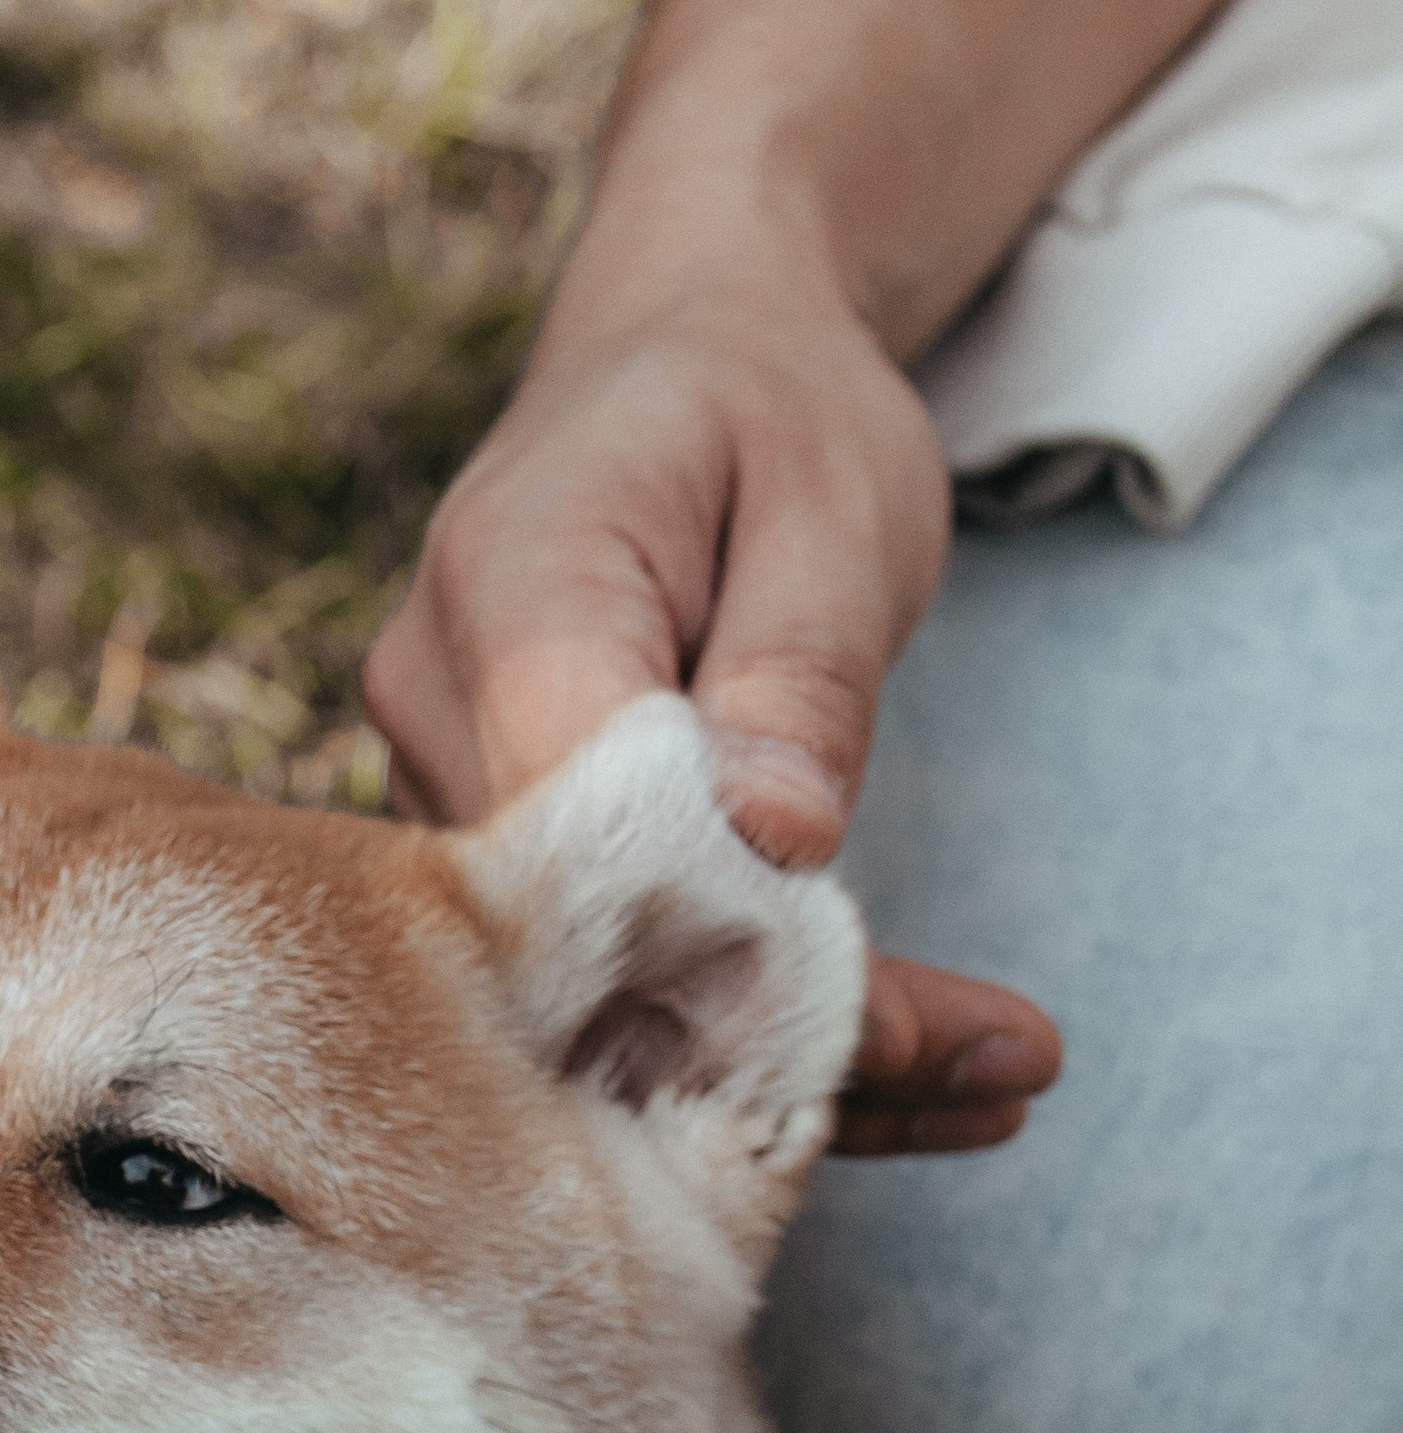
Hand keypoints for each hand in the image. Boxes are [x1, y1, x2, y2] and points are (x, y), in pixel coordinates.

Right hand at [365, 229, 1063, 1155]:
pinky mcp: (476, 846)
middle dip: (781, 1037)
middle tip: (999, 1082)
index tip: (897, 1024)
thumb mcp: (836, 500)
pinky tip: (898, 1067)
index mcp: (512, 588)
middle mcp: (433, 703)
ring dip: (775, 1047)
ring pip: (593, 974)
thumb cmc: (764, 406)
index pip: (592, 820)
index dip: (732, 943)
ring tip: (991, 1082)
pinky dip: (742, 1017)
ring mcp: (436, 785)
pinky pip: (601, 961)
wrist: (677, 350)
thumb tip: (774, 837)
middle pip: (581, 932)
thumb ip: (799, 670)